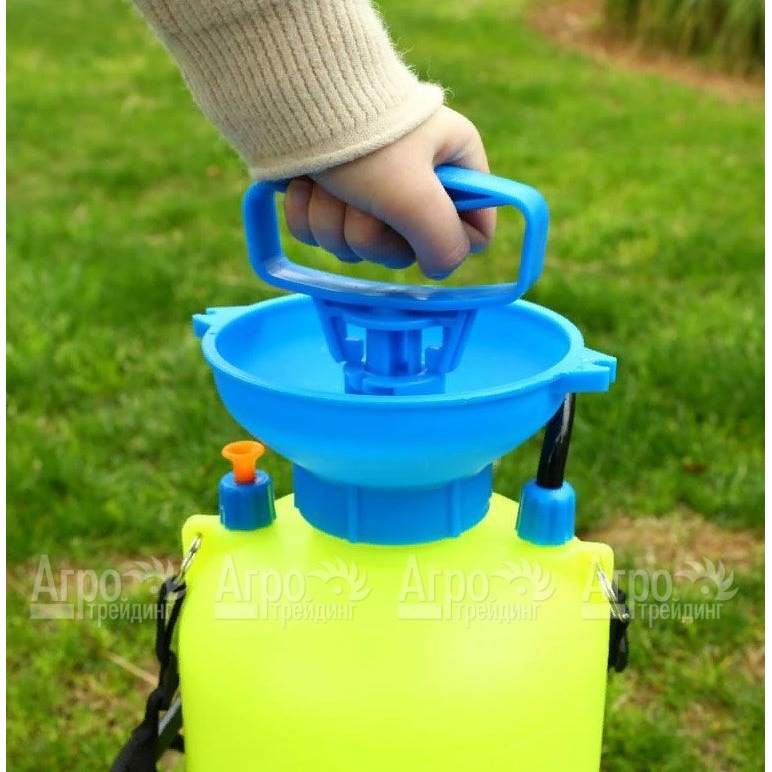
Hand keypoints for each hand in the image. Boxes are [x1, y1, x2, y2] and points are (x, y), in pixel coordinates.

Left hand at [283, 106, 495, 278]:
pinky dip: (308, 215)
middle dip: (369, 232)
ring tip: (327, 184)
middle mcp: (418, 178)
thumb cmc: (364, 141)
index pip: (474, 232)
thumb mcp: (414, 195)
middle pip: (402, 249)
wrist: (290, 95)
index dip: (445, 242)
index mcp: (454, 165)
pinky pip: (321, 234)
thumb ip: (443, 242)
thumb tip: (439, 269)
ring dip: (333, 223)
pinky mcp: (330, 191)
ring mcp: (372, 187)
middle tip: (362, 200)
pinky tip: (306, 185)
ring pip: (356, 245)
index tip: (415, 228)